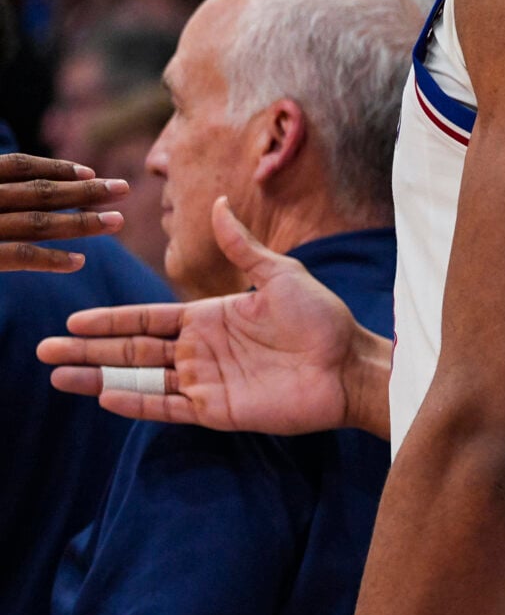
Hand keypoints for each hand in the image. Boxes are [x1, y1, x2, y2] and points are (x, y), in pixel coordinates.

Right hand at [0, 154, 126, 271]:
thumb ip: (0, 191)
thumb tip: (24, 189)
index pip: (18, 166)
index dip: (55, 168)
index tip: (90, 173)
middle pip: (38, 193)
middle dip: (84, 191)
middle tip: (123, 188)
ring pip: (36, 223)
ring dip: (80, 222)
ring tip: (117, 221)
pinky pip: (19, 255)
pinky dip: (51, 258)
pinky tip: (80, 261)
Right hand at [41, 197, 369, 433]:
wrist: (350, 365)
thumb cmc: (322, 319)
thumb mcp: (279, 274)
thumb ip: (241, 245)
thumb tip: (219, 203)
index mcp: (209, 318)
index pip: (146, 319)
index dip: (109, 320)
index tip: (71, 319)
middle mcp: (201, 351)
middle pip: (132, 350)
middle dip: (88, 350)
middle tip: (45, 350)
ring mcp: (207, 382)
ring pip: (141, 379)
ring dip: (99, 378)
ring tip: (59, 375)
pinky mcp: (219, 410)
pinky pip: (169, 406)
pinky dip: (137, 402)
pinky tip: (104, 397)